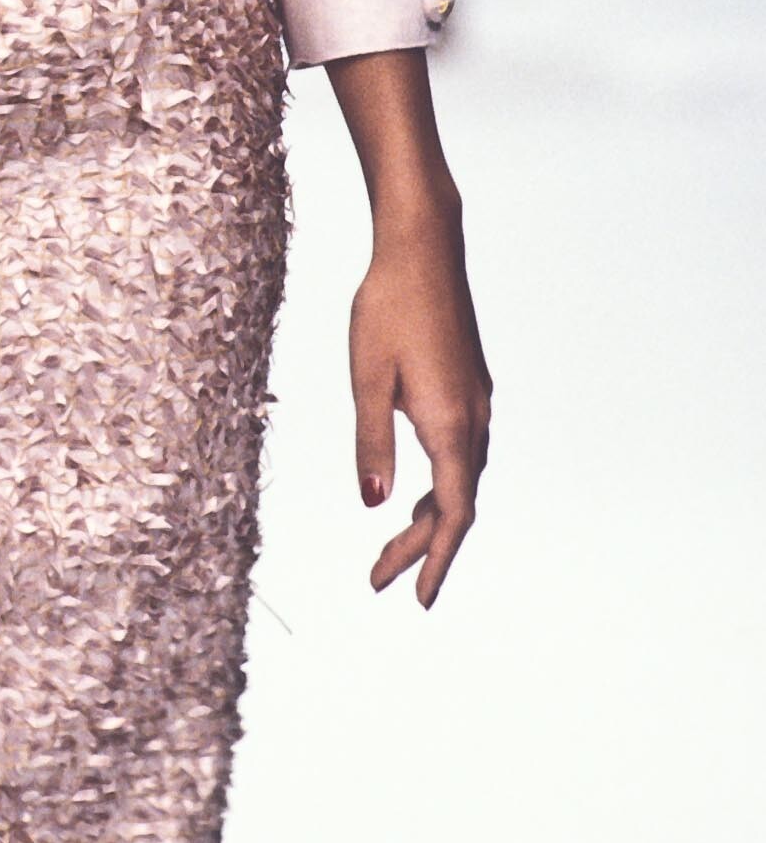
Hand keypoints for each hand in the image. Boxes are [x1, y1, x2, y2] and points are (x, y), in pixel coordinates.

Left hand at [349, 210, 492, 608]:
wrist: (422, 247)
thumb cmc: (387, 307)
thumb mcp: (366, 378)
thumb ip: (370, 442)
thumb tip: (370, 505)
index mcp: (450, 424)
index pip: (453, 512)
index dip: (434, 557)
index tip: (415, 596)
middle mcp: (473, 419)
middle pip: (456, 503)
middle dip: (420, 545)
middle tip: (380, 579)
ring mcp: (475, 401)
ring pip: (461, 477)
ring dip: (430, 516)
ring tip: (392, 545)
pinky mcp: (468, 385)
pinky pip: (460, 452)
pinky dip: (439, 482)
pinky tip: (414, 487)